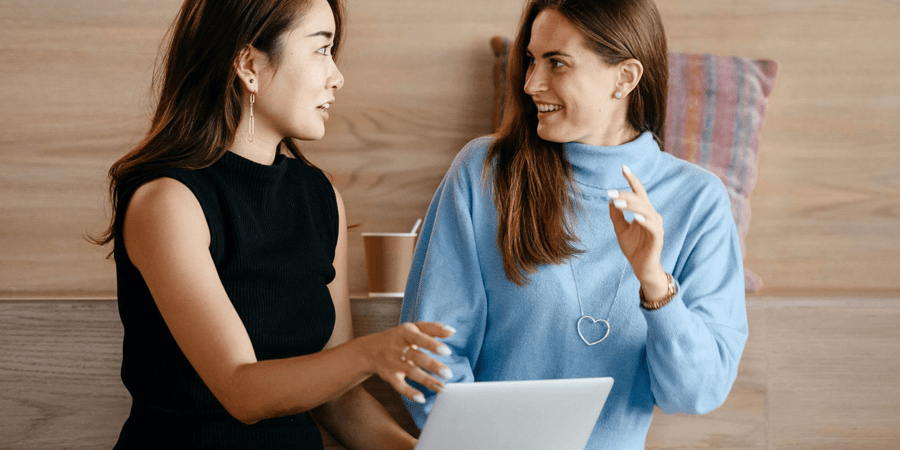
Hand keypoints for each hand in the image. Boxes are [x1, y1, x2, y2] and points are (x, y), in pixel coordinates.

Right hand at [361, 322, 454, 403]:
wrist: (370, 350)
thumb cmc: (398, 337)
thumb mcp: (412, 328)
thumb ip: (432, 328)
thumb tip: (451, 331)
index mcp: (406, 333)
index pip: (420, 338)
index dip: (433, 345)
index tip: (447, 351)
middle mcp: (398, 348)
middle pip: (417, 357)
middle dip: (433, 365)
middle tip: (448, 374)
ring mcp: (393, 363)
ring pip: (411, 372)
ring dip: (427, 381)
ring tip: (442, 387)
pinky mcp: (389, 376)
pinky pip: (399, 386)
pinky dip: (409, 393)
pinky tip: (421, 398)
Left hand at [608, 165, 666, 292]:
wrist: (641, 268)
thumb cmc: (634, 248)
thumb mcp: (620, 230)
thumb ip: (616, 216)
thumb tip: (610, 201)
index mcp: (644, 212)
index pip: (639, 192)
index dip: (632, 179)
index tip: (623, 167)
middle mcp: (652, 216)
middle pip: (640, 200)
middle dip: (625, 194)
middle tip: (610, 193)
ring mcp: (656, 226)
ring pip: (646, 210)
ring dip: (632, 206)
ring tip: (617, 203)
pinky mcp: (658, 238)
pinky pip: (652, 227)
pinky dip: (644, 220)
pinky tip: (635, 217)